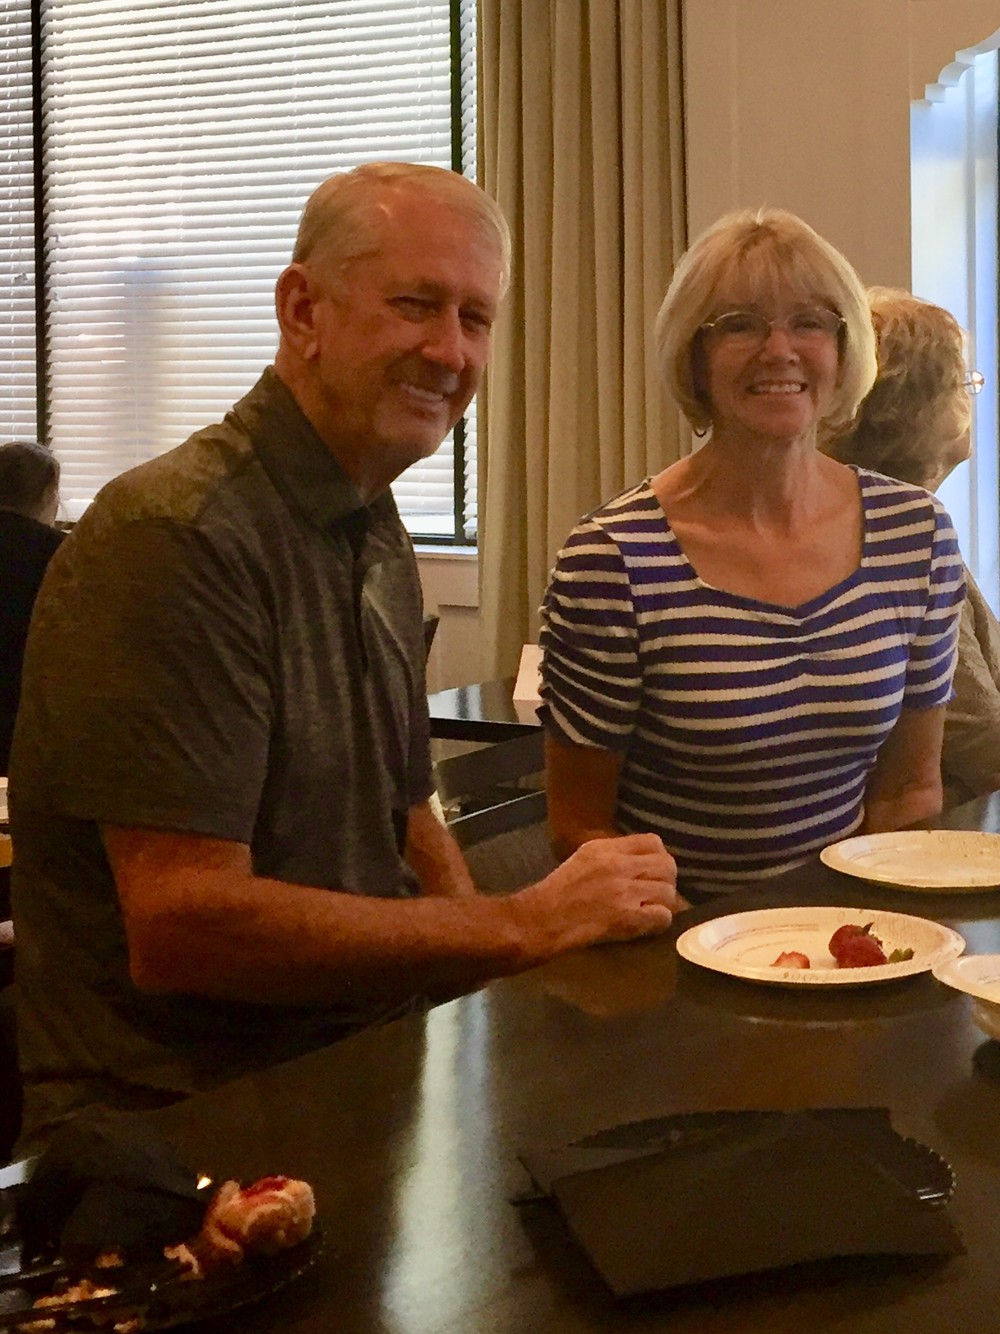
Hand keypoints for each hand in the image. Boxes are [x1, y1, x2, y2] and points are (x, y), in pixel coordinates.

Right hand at [513, 832, 680, 955]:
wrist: (543, 920)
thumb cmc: (560, 891)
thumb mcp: (583, 857)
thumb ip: (613, 854)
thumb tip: (643, 861)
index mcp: (606, 848)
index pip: (652, 842)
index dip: (659, 856)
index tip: (653, 870)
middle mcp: (618, 866)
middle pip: (667, 866)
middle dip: (666, 880)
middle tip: (656, 892)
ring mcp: (624, 892)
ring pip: (668, 892)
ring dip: (662, 903)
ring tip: (650, 910)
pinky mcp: (627, 918)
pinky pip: (663, 916)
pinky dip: (659, 922)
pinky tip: (646, 924)